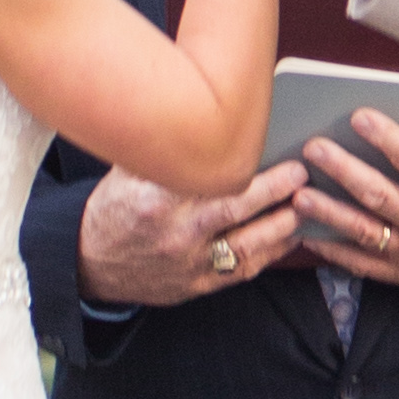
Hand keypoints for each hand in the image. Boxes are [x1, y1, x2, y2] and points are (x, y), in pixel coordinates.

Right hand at [76, 159, 309, 307]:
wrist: (91, 264)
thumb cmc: (114, 210)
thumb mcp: (126, 173)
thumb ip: (161, 151)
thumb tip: (192, 112)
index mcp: (155, 201)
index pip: (206, 179)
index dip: (242, 165)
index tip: (266, 148)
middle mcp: (175, 234)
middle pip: (235, 210)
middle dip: (274, 190)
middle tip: (301, 172)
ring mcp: (189, 264)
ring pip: (248, 245)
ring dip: (282, 225)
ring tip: (307, 204)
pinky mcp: (198, 286)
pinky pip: (243, 270)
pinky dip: (272, 253)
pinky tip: (291, 235)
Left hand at [290, 84, 398, 300]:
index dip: (386, 138)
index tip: (359, 116)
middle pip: (378, 195)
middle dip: (342, 170)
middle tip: (313, 148)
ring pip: (363, 231)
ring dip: (328, 213)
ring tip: (298, 196)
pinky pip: (364, 265)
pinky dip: (335, 254)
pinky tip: (308, 238)